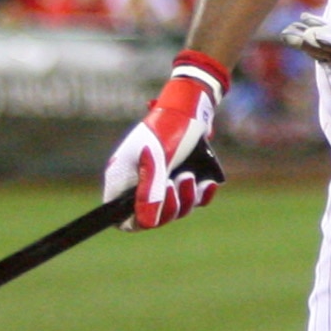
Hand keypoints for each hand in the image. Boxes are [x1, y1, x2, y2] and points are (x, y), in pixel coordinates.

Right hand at [105, 52, 228, 229]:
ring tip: (190, 175)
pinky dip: (202, 195)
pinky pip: (193, 200)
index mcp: (122, 178)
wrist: (192, 108)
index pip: (122, 217)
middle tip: (179, 181)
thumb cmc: (168, 127)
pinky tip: (209, 184)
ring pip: (175, 210)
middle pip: (153, 218)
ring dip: (187, 198)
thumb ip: (151, 191)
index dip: (137, 221)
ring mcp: (162, 182)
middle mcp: (140, 184)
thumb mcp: (158, 158)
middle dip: (170, 206)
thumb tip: (147, 223)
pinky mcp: (183, 178)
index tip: (154, 213)